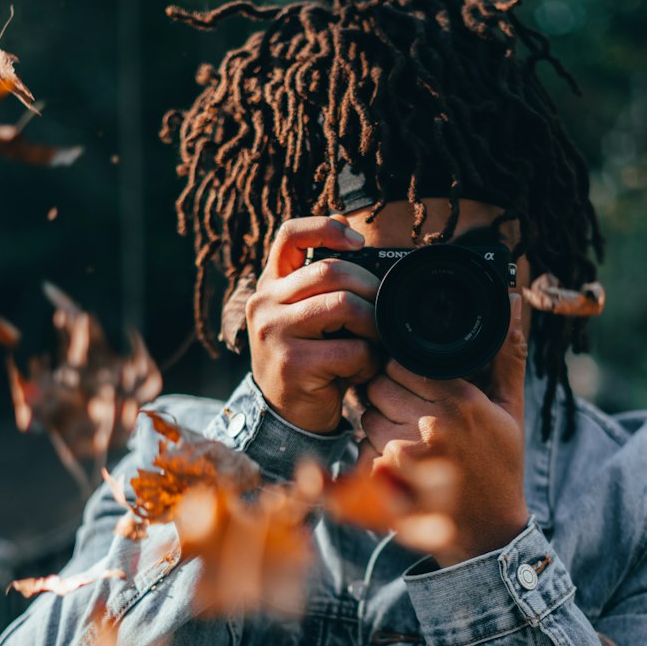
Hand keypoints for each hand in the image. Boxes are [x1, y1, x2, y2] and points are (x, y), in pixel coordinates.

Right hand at [246, 215, 380, 433]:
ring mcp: (274, 333)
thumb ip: (319, 283)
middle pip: (330, 271)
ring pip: (343, 306)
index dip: (326, 228)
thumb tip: (350, 229)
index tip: (358, 241)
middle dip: (369, 287)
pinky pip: (350, 349)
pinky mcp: (292, 364)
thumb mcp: (305, 316)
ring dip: (372, 324)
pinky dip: (368, 360)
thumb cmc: (307, 361)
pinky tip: (361, 370)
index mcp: (270, 285)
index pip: (290, 235)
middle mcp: (264, 303)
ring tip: (374, 341)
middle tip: (381, 310)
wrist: (286, 417)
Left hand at [359, 295, 529, 565]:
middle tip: (404, 409)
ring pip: (367, 416)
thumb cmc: (502, 466)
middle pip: (378, 387)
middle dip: (385, 395)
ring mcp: (410, 454)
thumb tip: (511, 303)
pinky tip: (396, 461)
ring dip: (377, 423)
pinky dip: (373, 452)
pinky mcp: (392, 481)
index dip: (400, 370)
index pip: (402, 363)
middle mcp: (433, 424)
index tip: (410, 382)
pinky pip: (364, 449)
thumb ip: (507, 355)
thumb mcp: (512, 409)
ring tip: (404, 436)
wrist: (491, 530)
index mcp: (461, 400)